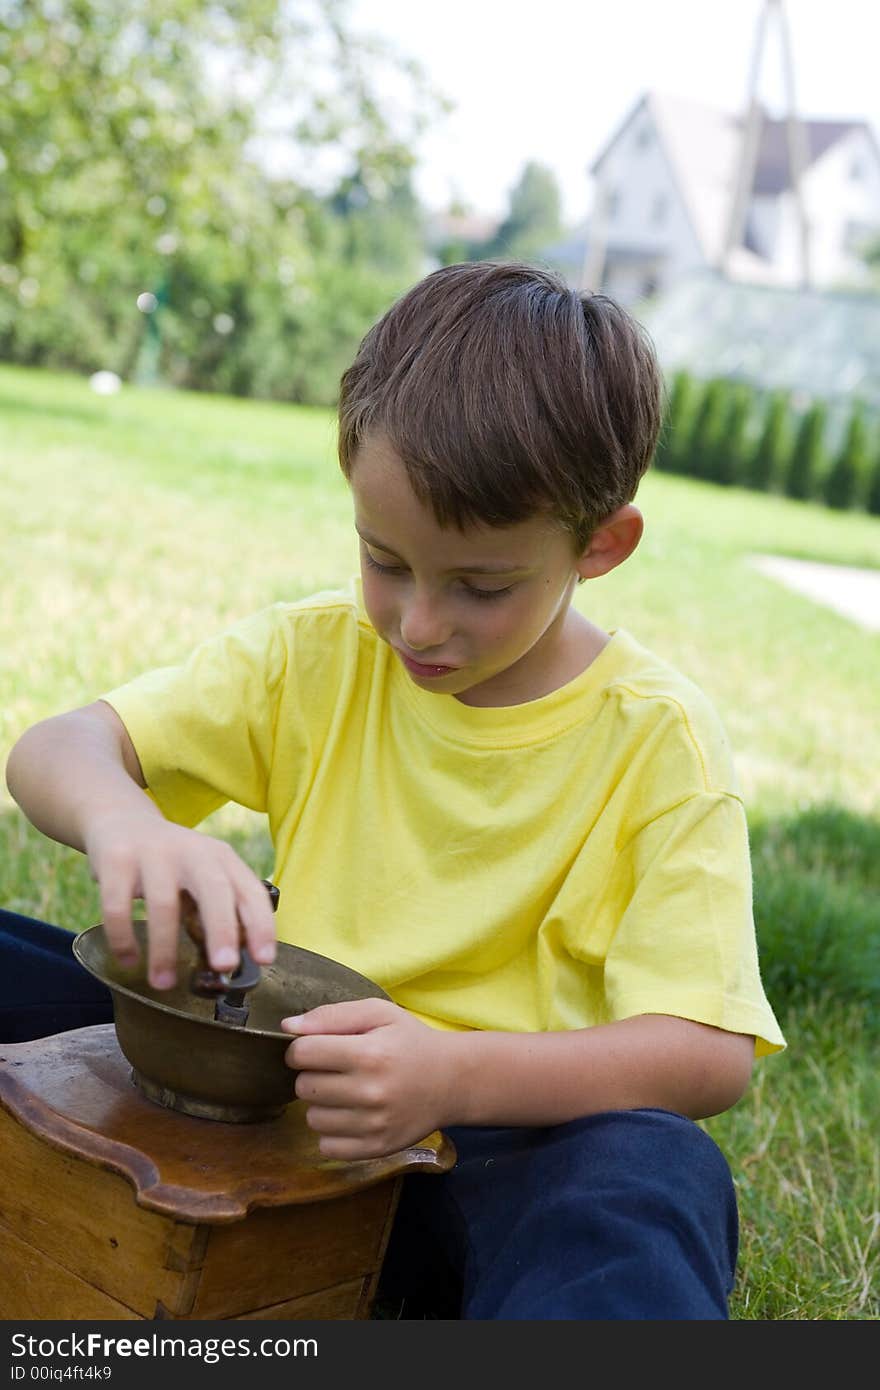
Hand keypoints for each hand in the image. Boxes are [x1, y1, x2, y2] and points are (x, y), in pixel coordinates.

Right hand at [83, 810, 276, 989]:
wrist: (121, 821)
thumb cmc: (172, 862)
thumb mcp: (203, 874)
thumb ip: (220, 909)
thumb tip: (235, 960)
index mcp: (221, 858)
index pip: (250, 891)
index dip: (261, 924)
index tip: (264, 959)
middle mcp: (193, 851)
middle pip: (214, 889)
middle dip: (222, 929)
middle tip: (225, 966)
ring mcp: (153, 853)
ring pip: (163, 903)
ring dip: (164, 950)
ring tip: (163, 983)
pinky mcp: (117, 860)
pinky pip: (118, 905)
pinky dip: (123, 938)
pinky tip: (128, 960)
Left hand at [282, 999, 456, 1158]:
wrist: (451, 1081)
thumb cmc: (410, 1042)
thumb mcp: (379, 1013)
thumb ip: (332, 1015)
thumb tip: (288, 1027)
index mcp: (369, 1053)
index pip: (302, 1053)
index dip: (302, 1048)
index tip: (317, 1048)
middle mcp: (370, 1092)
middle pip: (303, 1086)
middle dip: (312, 1075)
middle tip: (335, 1070)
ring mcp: (373, 1125)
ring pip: (312, 1118)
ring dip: (321, 1104)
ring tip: (345, 1092)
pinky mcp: (375, 1148)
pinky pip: (327, 1147)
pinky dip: (332, 1132)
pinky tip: (350, 1115)